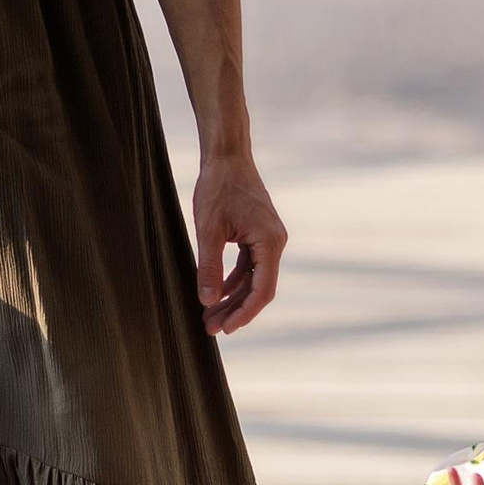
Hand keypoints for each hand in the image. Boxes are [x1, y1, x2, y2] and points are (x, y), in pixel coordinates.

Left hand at [192, 148, 286, 334]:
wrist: (226, 155)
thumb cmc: (218, 186)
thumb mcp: (208, 229)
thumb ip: (209, 267)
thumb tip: (207, 301)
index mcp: (270, 242)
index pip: (262, 289)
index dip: (244, 313)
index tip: (225, 329)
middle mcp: (275, 242)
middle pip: (259, 288)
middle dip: (235, 310)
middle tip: (211, 328)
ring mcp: (268, 239)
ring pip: (253, 279)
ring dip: (232, 298)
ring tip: (210, 315)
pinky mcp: (258, 235)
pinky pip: (249, 265)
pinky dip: (233, 280)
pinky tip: (217, 293)